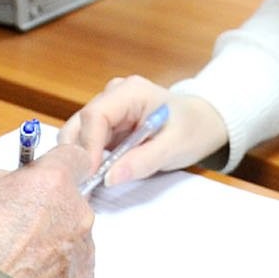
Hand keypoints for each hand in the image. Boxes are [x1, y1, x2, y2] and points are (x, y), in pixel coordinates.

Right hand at [0, 144, 97, 277]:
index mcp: (50, 182)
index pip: (73, 156)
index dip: (54, 165)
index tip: (40, 175)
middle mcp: (75, 215)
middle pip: (69, 199)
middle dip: (45, 207)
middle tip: (11, 223)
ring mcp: (80, 253)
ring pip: (69, 235)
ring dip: (48, 241)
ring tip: (12, 258)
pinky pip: (69, 269)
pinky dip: (50, 272)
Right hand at [59, 77, 225, 188]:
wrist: (202, 122)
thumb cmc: (192, 129)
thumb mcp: (174, 147)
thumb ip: (142, 161)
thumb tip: (109, 177)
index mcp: (131, 92)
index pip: (95, 116)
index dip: (88, 146)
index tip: (90, 175)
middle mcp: (113, 95)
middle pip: (79, 124)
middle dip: (76, 155)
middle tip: (80, 186)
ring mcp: (107, 109)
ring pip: (78, 134)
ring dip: (78, 160)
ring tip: (85, 185)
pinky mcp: (106, 124)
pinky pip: (87, 142)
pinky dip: (86, 161)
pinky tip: (91, 179)